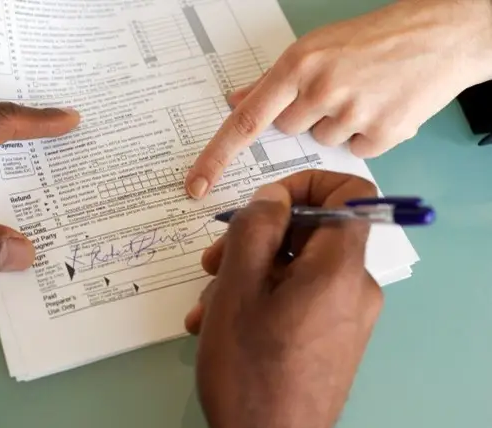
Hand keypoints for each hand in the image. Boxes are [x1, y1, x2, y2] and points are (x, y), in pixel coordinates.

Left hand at [185, 0, 491, 197]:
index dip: (216, 158)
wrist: (439, 34)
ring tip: (364, 93)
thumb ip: (272, 81)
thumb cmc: (375, 38)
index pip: (244, 123)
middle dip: (306, 115)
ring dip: (338, 124)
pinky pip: (356, 149)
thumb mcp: (317, 47)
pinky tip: (381, 107)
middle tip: (336, 88)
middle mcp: (320, 89)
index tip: (196, 185)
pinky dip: (366, 135)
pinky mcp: (383, 132)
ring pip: (323, 140)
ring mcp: (352, 112)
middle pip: (289, 129)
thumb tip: (236, 101)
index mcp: (297, 66)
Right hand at [187, 171, 383, 427]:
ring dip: (247, 277)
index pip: (349, 193)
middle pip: (311, 234)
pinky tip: (220, 327)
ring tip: (208, 307)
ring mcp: (345, 319)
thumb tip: (273, 197)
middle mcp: (354, 289)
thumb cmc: (250, 369)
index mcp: (340, 268)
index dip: (306, 183)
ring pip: (296, 271)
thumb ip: (255, 228)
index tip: (263, 204)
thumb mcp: (238, 287)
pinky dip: (261, 303)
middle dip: (256, 240)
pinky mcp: (331, 342)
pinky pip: (299, 302)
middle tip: (212, 263)